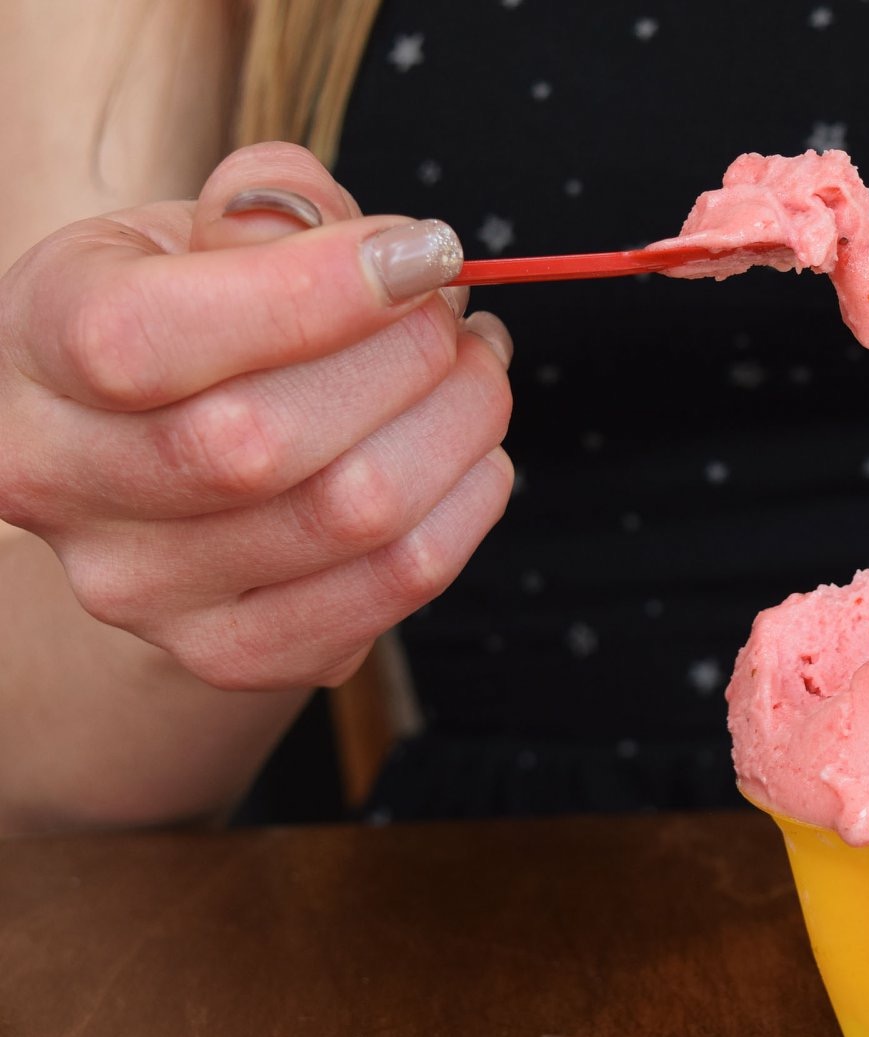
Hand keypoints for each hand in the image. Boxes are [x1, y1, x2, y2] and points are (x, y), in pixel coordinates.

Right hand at [0, 142, 514, 689]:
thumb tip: (370, 250)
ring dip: (460, 424)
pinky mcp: (236, 652)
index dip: (312, 292)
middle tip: (457, 311)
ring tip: (478, 366)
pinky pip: (396, 584)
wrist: (147, 464)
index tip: (423, 252)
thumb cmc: (182, 323)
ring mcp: (145, 589)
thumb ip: (266, 205)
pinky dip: (465, 505)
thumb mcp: (189, 232)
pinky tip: (469, 453)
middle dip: (409, 356)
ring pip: (351, 515)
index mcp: (36, 346)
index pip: (146, 338)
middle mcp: (62, 482)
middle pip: (262, 441)